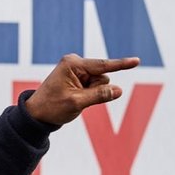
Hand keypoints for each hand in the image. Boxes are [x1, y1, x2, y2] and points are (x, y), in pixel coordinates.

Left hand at [23, 54, 140, 126]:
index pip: (102, 66)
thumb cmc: (52, 107)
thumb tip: (119, 90)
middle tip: (76, 99)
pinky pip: (95, 86)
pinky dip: (89, 94)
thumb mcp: (76, 103)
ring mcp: (77, 70)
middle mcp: (76, 63)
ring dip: (91, 94)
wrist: (37, 113)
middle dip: (96, 90)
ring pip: (100, 83)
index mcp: (73, 65)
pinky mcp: (79, 77)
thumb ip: (99, 96)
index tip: (137, 61)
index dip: (121, 65)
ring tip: (73, 98)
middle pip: (103, 77)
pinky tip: (74, 97)